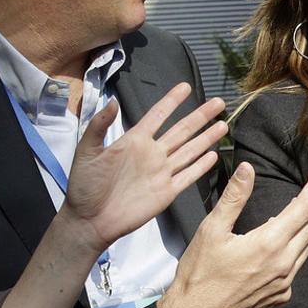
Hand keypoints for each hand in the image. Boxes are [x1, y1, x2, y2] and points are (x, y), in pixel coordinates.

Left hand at [64, 83, 226, 249]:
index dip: (172, 101)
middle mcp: (152, 153)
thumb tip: (113, 101)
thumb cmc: (84, 186)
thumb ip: (99, 126)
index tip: (185, 87)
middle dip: (200, 116)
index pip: (158, 115)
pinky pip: (188, 176)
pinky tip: (213, 156)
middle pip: (182, 130)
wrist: (90, 220)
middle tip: (218, 102)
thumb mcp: (87, 151)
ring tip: (223, 125)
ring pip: (190, 150)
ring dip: (206, 138)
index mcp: (134, 140)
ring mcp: (161, 173)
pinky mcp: (166, 192)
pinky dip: (201, 167)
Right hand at [158, 163, 307, 307]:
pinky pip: (296, 268)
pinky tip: (280, 245)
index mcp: (269, 244)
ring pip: (306, 248)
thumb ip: (234, 197)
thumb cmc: (199, 273)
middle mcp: (283, 265)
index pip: (304, 208)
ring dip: (306, 227)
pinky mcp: (279, 297)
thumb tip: (247, 168)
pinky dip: (294, 250)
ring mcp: (284, 284)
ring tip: (298, 211)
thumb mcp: (212, 229)